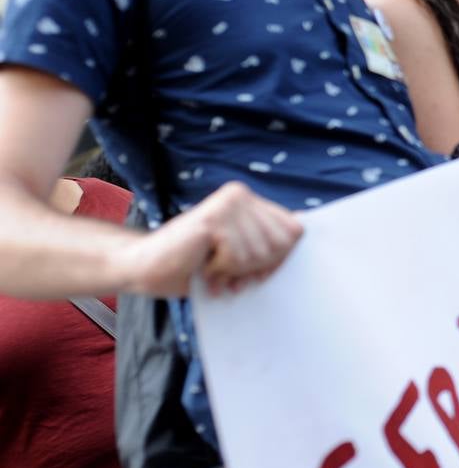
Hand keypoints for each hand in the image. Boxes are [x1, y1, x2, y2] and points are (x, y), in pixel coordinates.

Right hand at [118, 181, 303, 296]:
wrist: (144, 267)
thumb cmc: (195, 265)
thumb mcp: (241, 254)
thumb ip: (269, 244)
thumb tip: (303, 231)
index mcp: (251, 201)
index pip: (295, 232)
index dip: (278, 260)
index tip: (254, 272)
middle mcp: (241, 195)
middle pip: (280, 245)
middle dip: (256, 268)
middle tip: (228, 272)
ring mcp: (226, 204)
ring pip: (258, 253)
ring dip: (234, 271)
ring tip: (212, 268)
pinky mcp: (212, 218)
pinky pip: (236, 256)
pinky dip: (220, 270)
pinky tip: (204, 266)